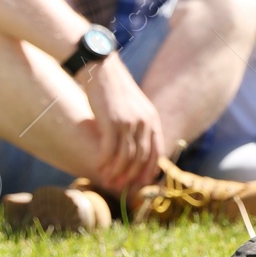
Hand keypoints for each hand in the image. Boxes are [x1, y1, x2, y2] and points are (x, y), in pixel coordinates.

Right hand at [75, 54, 164, 191]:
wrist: (102, 70)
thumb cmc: (115, 90)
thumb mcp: (135, 107)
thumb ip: (138, 125)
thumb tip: (135, 148)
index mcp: (153, 119)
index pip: (157, 151)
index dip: (150, 170)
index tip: (142, 183)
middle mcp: (144, 122)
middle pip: (141, 158)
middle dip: (131, 175)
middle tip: (120, 187)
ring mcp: (129, 123)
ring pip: (126, 157)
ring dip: (117, 172)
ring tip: (107, 180)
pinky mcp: (112, 123)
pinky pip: (110, 150)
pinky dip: (105, 162)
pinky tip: (98, 168)